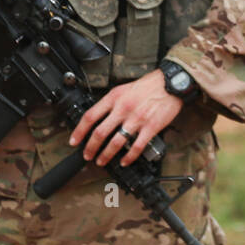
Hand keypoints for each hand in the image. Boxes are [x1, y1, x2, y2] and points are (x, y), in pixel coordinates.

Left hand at [67, 69, 182, 166]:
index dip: (79, 131)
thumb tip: (98, 118)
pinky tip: (124, 161)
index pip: (90, 116)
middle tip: (87, 155)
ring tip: (101, 161)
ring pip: (116, 142)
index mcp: (114, 97)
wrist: (171, 83)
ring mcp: (137, 119)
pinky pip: (137, 146)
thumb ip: (111, 102)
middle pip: (100, 132)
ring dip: (106, 155)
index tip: (74, 141)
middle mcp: (123, 108)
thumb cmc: (149, 85)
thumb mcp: (124, 88)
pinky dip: (129, 157)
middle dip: (90, 147)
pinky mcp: (151, 127)